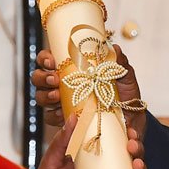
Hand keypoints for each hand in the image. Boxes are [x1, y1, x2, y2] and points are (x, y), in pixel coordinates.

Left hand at [31, 115, 146, 168]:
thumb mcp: (50, 163)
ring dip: (140, 168)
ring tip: (136, 165)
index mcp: (90, 157)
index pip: (112, 141)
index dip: (124, 134)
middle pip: (127, 156)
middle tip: (132, 146)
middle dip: (135, 148)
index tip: (128, 129)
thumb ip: (61, 142)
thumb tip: (73, 118)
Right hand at [32, 45, 146, 139]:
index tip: (52, 61)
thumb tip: (116, 49)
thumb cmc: (124, 93)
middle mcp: (62, 83)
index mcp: (71, 68)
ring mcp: (61, 102)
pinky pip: (50, 117)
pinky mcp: (64, 119)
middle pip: (38, 77)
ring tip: (57, 96)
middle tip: (55, 80)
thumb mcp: (124, 75)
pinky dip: (54, 115)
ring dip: (46, 95)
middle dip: (43, 78)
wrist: (130, 118)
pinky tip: (62, 113)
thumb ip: (120, 62)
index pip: (49, 59)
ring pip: (41, 97)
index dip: (45, 58)